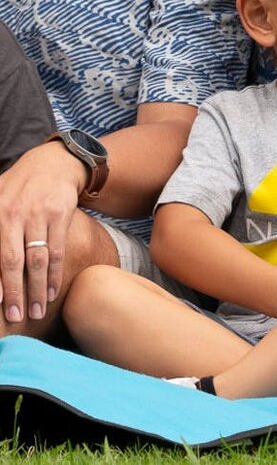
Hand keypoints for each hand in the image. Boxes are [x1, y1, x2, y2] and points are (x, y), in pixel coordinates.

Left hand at [0, 141, 86, 322]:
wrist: (54, 163)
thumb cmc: (19, 187)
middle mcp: (15, 212)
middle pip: (13, 260)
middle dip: (14, 292)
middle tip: (15, 316)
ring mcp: (39, 213)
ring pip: (37, 260)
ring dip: (36, 289)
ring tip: (37, 312)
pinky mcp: (60, 213)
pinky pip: (56, 251)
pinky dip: (54, 274)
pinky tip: (51, 291)